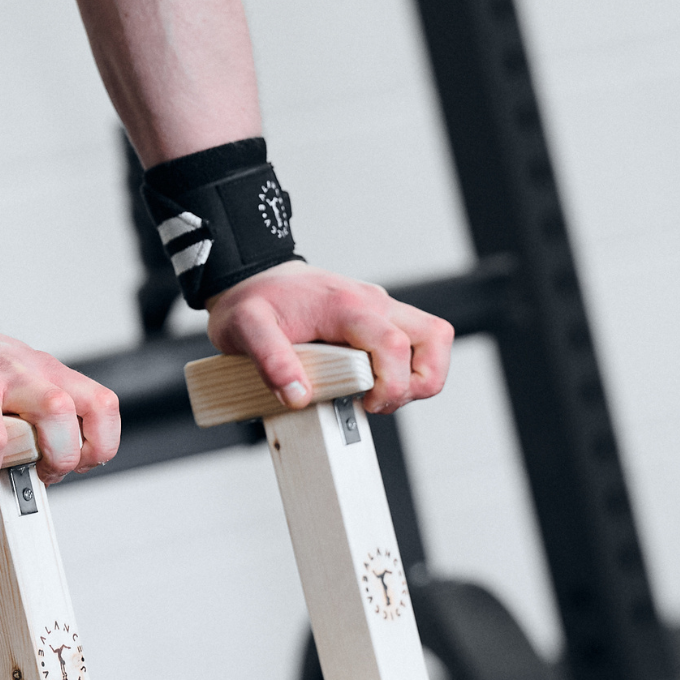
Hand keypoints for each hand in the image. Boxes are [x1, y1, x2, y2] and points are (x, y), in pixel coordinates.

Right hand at [0, 328, 121, 507]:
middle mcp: (12, 369)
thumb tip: (52, 472)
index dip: (97, 445)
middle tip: (31, 478)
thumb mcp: (22, 378)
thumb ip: (42, 415)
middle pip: (58, 411)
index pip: (100, 404)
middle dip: (54, 460)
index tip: (75, 465)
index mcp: (44, 370)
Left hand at [207, 262, 453, 413]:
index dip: (391, 384)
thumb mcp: (245, 328)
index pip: (395, 345)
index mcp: (346, 306)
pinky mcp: (376, 319)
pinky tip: (369, 381)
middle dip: (419, 382)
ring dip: (418, 375)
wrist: (251, 276)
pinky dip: (404, 368)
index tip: (365, 403)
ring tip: (376, 393)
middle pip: (434, 337)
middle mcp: (372, 303)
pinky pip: (412, 342)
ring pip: (431, 339)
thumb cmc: (251, 300)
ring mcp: (378, 309)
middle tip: (378, 400)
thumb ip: (270, 360)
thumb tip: (297, 396)